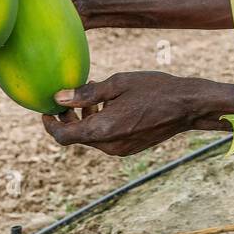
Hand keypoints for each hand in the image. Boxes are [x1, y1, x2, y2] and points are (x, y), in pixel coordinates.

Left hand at [41, 71, 233, 155]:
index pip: (63, 136)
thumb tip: (58, 97)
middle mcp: (109, 145)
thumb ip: (86, 94)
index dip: (50, 124)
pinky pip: (106, 139)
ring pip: (91, 138)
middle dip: (69, 118)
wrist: (187, 105)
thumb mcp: (118, 83)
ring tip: (94, 96)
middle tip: (71, 97)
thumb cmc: (154, 89)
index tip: (47, 109)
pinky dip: (101, 124)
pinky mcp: (130, 148)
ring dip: (86, 120)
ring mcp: (121, 150)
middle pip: (76, 137)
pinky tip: (111, 106)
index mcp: (103, 130)